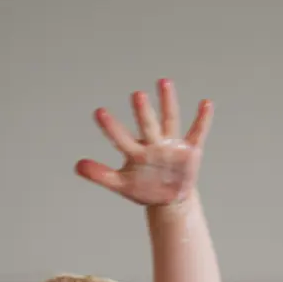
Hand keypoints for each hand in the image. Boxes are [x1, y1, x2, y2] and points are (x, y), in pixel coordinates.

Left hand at [75, 78, 212, 206]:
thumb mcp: (121, 184)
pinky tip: (206, 103)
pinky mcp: (190, 151)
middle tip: (136, 95)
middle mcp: (153, 142)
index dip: (111, 127)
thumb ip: (100, 174)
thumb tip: (76, 165)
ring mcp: (172, 145)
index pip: (121, 137)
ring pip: (169, 121)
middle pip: (147, 125)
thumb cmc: (143, 188)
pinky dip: (203, 120)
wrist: (168, 199)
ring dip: (168, 103)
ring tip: (164, 82)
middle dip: (142, 112)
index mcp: (135, 151)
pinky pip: (197, 133)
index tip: (99, 112)